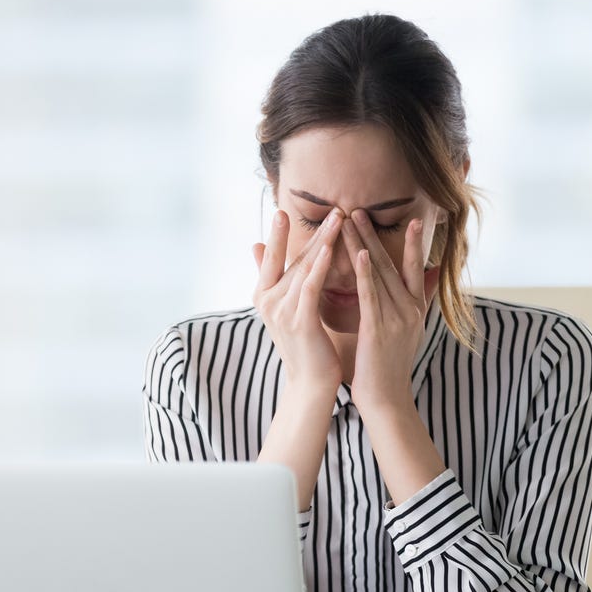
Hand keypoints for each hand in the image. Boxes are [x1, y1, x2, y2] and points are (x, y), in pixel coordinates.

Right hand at [252, 208, 344, 395]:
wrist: (310, 384)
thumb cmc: (304, 344)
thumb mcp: (284, 307)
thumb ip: (272, 277)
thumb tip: (254, 245)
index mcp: (263, 296)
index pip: (271, 257)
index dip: (277, 233)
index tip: (283, 209)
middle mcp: (268, 301)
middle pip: (289, 257)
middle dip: (310, 231)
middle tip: (328, 207)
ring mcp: (281, 311)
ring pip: (302, 268)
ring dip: (322, 241)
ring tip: (338, 219)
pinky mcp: (300, 321)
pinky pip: (310, 287)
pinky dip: (319, 267)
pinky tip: (329, 250)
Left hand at [340, 210, 438, 413]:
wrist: (387, 400)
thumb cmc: (388, 366)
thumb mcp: (409, 331)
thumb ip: (419, 302)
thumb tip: (432, 278)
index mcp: (416, 309)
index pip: (415, 268)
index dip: (413, 243)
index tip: (411, 219)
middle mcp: (410, 310)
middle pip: (392, 264)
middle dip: (374, 235)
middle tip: (358, 209)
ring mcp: (397, 319)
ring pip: (379, 274)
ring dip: (363, 244)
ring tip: (349, 220)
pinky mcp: (380, 330)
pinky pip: (372, 296)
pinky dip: (366, 273)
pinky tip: (359, 253)